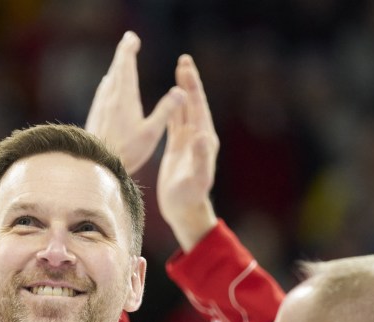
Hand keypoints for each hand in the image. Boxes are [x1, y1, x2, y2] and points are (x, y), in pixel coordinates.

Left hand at [85, 31, 184, 174]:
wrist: (95, 164)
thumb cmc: (126, 152)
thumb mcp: (151, 133)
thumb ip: (165, 111)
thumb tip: (181, 91)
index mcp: (125, 98)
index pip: (126, 66)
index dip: (129, 49)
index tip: (133, 38)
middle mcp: (110, 98)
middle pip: (116, 69)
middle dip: (123, 52)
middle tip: (129, 40)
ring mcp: (100, 106)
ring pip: (109, 80)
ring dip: (116, 67)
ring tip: (121, 61)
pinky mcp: (95, 116)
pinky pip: (103, 92)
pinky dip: (109, 82)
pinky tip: (107, 85)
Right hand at [157, 55, 218, 251]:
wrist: (183, 210)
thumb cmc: (189, 197)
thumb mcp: (196, 178)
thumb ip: (201, 157)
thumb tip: (201, 135)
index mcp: (204, 139)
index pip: (197, 107)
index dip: (192, 87)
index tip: (186, 68)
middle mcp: (199, 136)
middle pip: (193, 103)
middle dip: (189, 81)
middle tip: (184, 60)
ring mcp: (189, 141)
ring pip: (184, 109)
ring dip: (182, 90)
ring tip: (178, 70)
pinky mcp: (179, 147)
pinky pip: (175, 122)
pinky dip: (172, 108)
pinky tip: (169, 98)